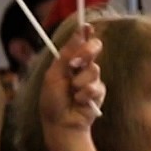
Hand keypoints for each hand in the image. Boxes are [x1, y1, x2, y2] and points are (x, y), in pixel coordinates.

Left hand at [40, 27, 105, 150]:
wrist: (61, 124)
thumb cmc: (52, 100)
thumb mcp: (55, 74)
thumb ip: (68, 54)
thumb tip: (79, 33)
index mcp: (67, 60)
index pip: (79, 42)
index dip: (84, 33)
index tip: (87, 26)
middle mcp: (80, 67)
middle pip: (93, 49)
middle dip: (88, 51)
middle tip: (77, 62)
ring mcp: (90, 79)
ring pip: (94, 69)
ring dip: (81, 81)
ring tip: (73, 92)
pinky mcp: (98, 93)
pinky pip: (98, 87)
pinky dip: (86, 94)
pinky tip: (79, 101)